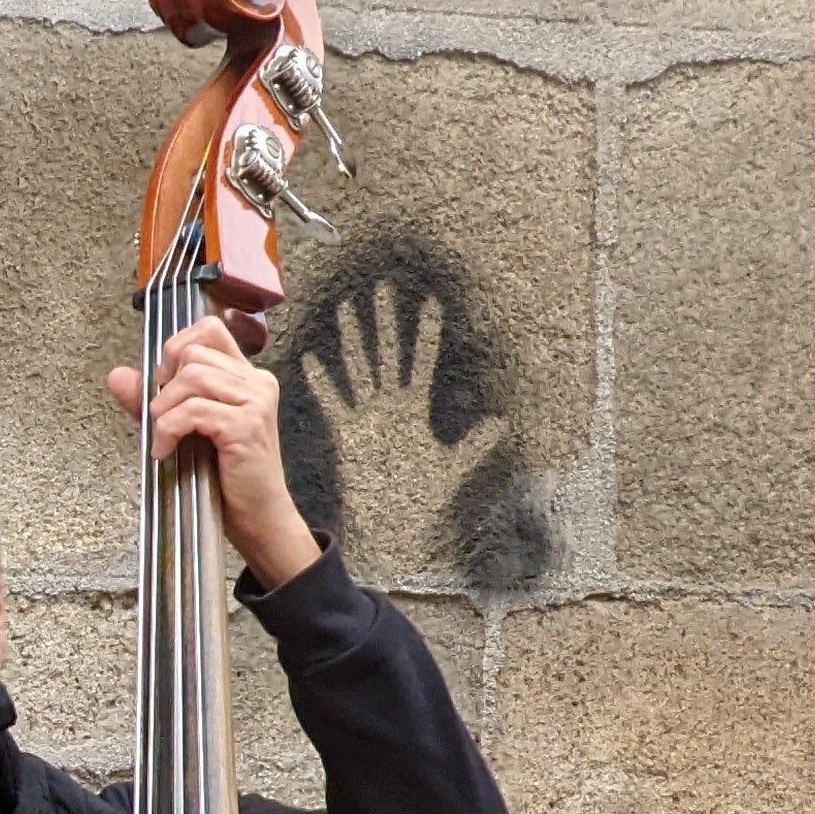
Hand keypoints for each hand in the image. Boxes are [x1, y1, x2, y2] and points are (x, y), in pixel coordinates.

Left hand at [108, 317, 322, 590]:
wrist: (257, 517)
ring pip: (191, 378)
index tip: (165, 386)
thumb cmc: (222, 477)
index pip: (208, 329)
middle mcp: (255, 381)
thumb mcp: (181, 432)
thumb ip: (151, 401)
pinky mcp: (246, 424)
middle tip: (161, 420)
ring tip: (164, 439)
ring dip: (163, 410)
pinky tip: (166, 451)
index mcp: (244, 376)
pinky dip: (168, 431)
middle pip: (192, 352)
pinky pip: (192, 411)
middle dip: (164, 386)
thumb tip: (117, 375)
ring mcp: (254, 400)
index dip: (176, 348)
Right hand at [297, 280, 506, 581]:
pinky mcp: (347, 434)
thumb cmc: (422, 498)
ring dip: (354, 339)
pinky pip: (333, 402)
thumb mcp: (453, 467)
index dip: (426, 333)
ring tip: (348, 308)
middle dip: (385, 321)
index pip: (421, 361)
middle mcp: (389, 406)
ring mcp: (366, 417)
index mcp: (414, 408)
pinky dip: (323, 383)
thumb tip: (501, 423)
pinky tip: (314, 360)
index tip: (430, 303)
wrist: (393, 525)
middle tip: (381, 288)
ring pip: (359, 368)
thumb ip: (474, 444)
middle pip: (386, 353)